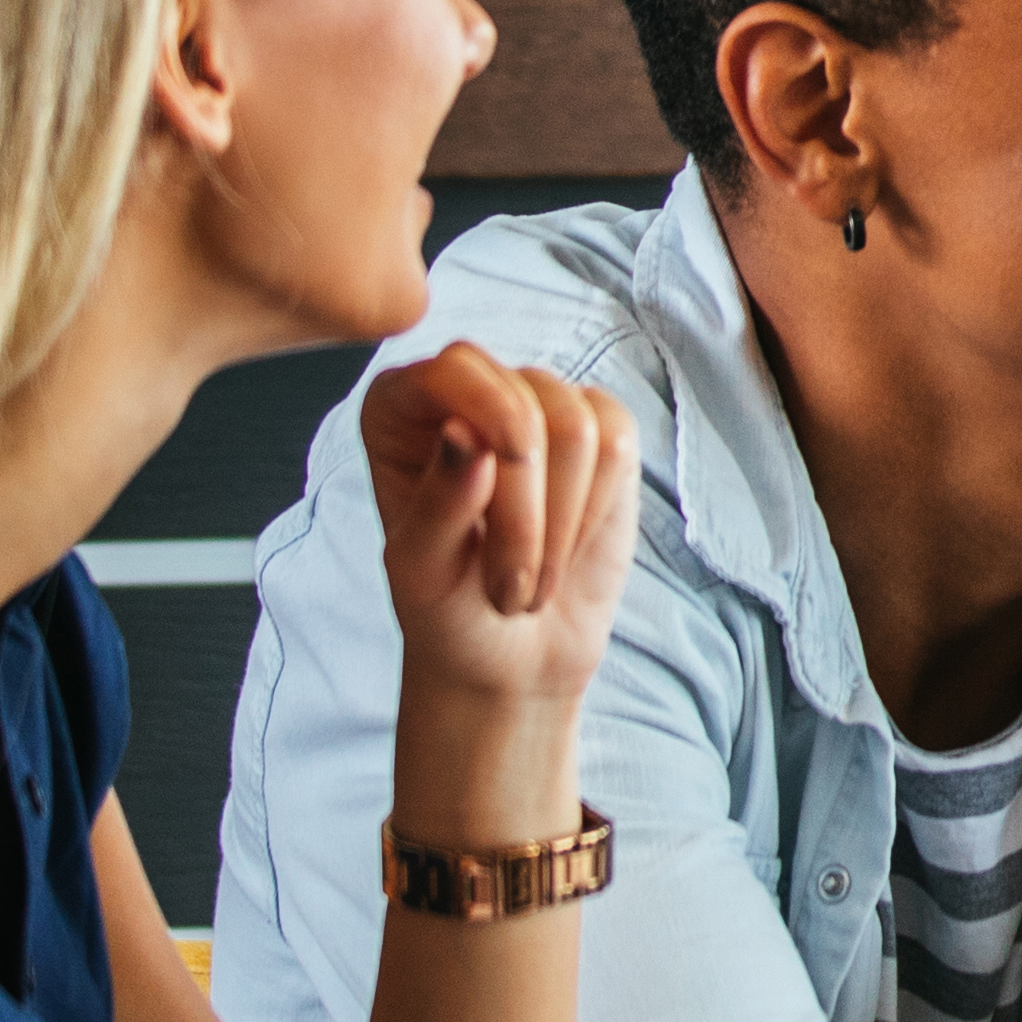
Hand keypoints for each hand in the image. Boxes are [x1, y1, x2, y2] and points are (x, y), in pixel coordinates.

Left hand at [363, 343, 642, 723]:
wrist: (509, 653)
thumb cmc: (446, 610)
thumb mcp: (421, 571)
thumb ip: (437, 502)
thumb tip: (466, 432)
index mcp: (404, 410)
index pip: (454, 368)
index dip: (486, 412)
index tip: (493, 480)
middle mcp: (476, 393)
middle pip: (524, 406)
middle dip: (524, 509)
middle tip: (506, 587)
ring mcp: (543, 408)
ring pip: (577, 428)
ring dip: (560, 524)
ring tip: (531, 579)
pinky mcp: (602, 433)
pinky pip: (618, 442)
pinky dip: (595, 510)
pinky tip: (568, 549)